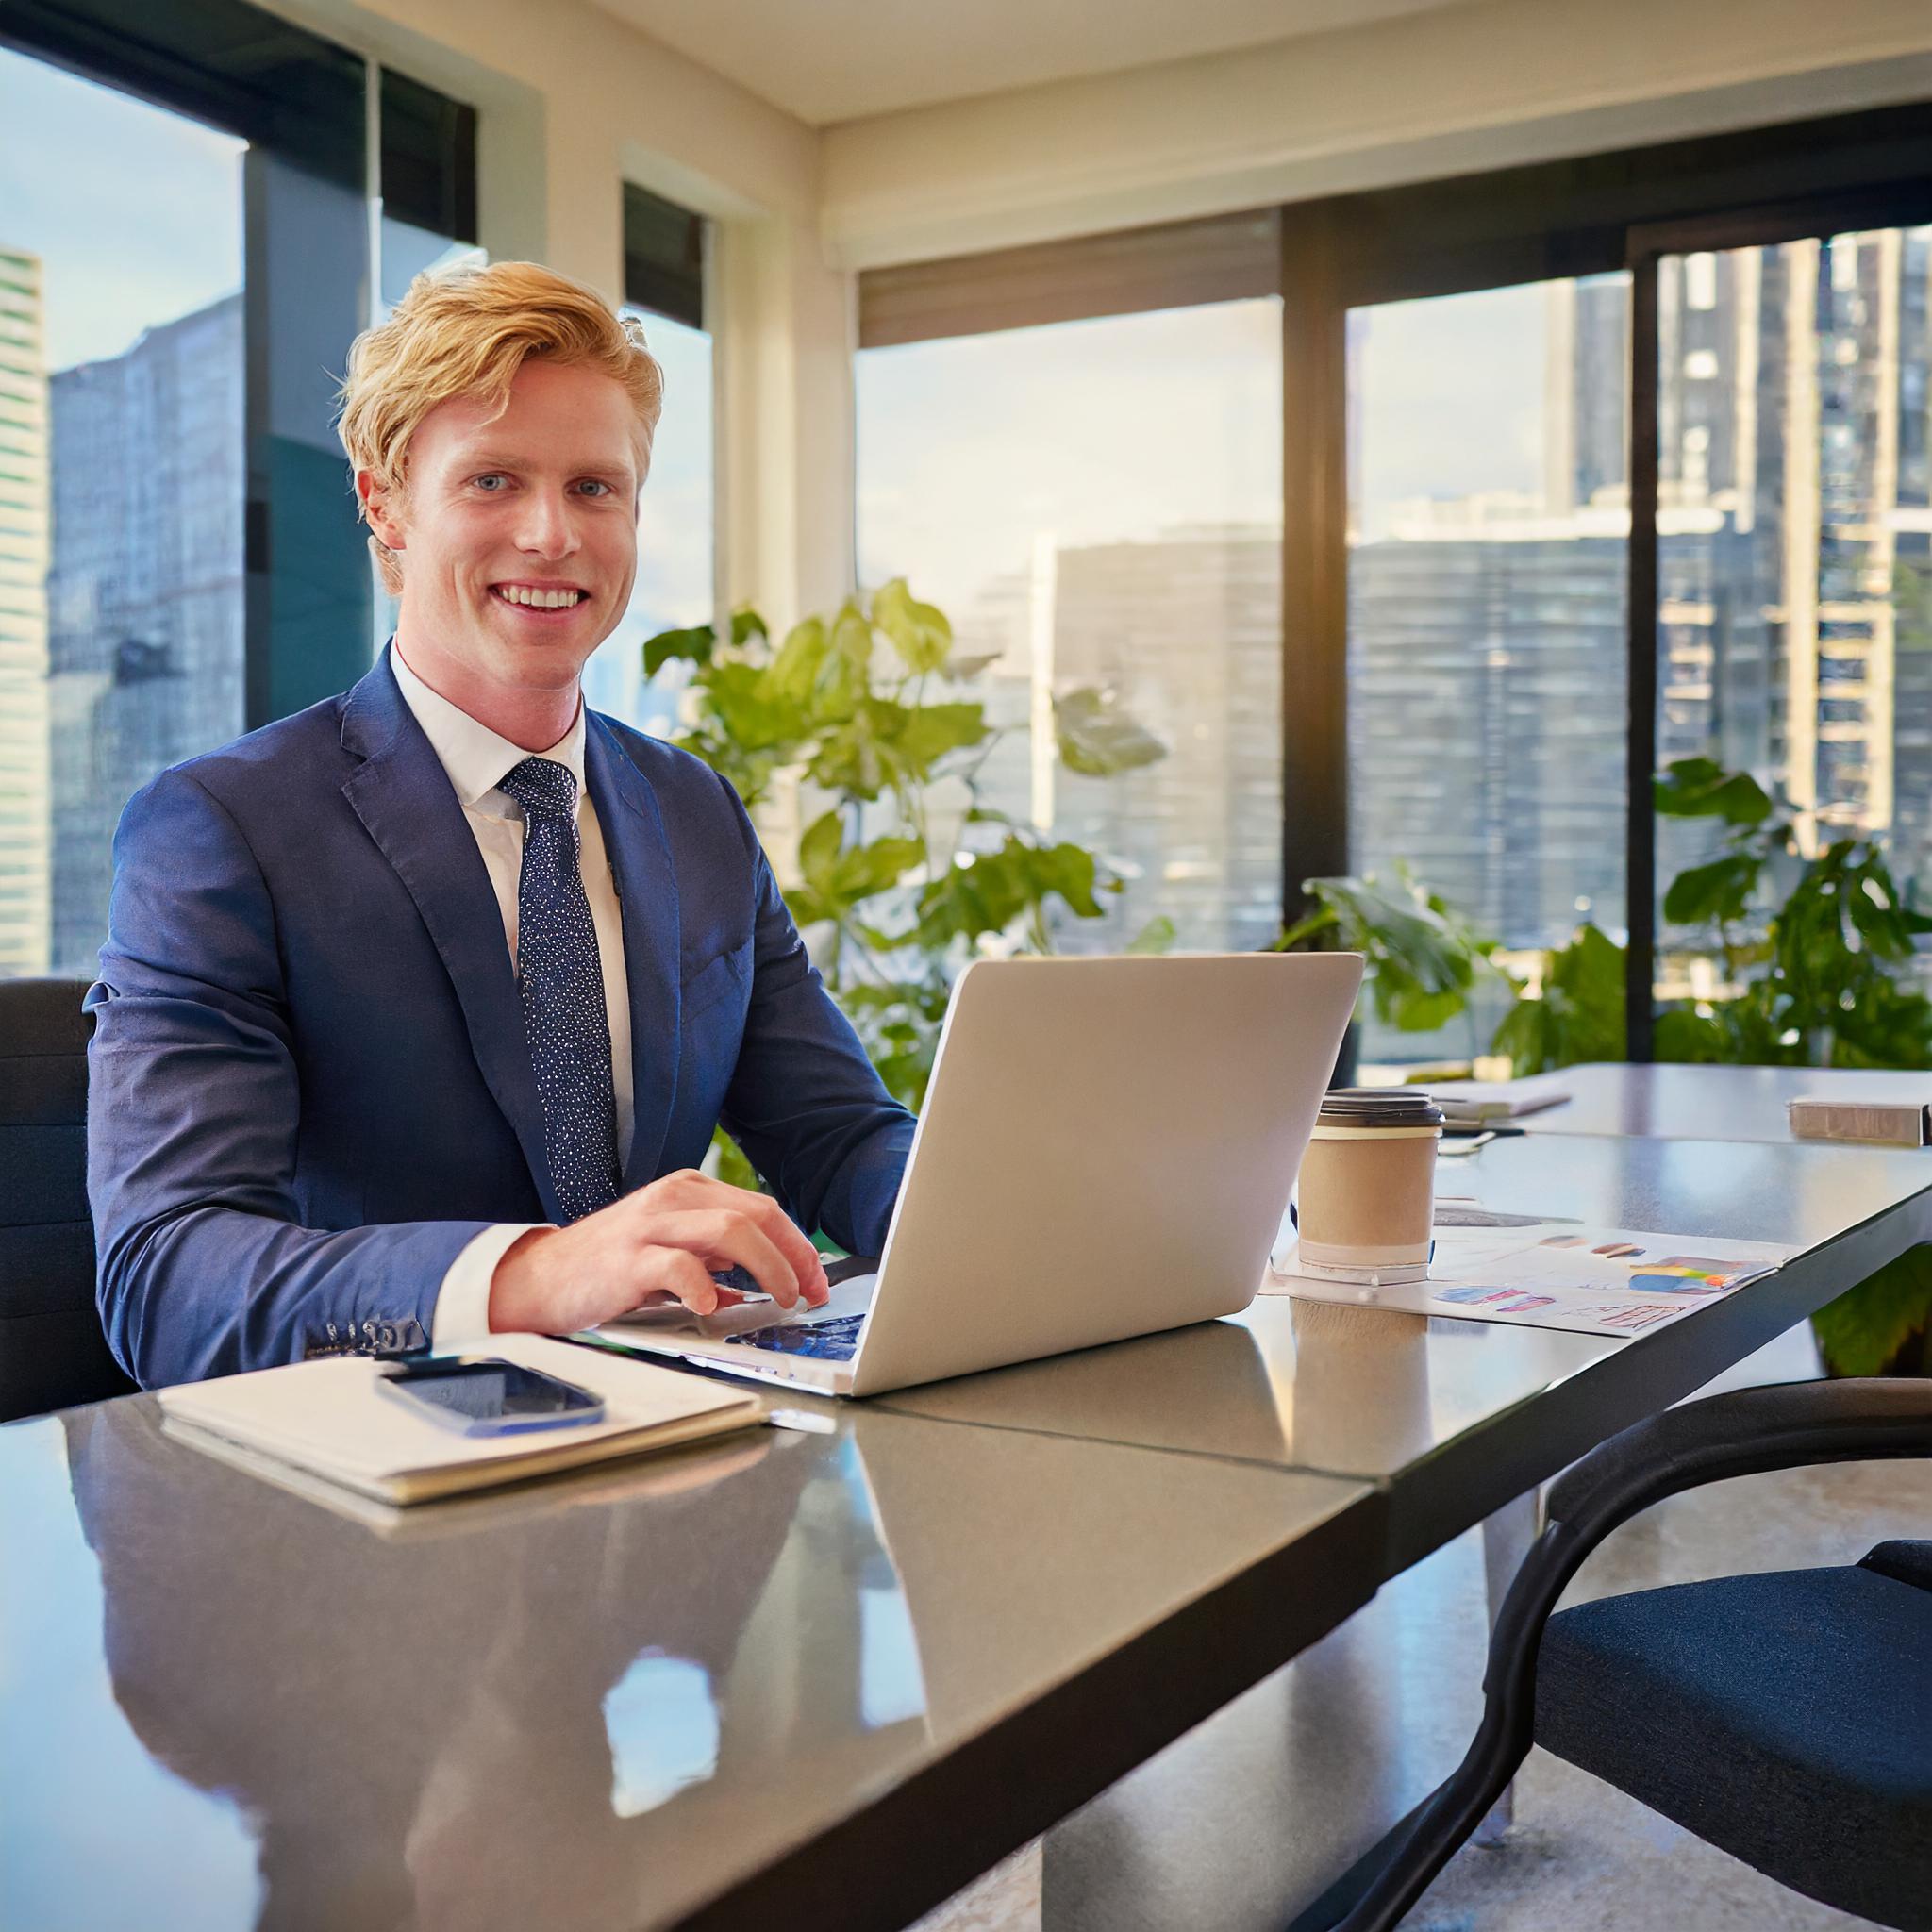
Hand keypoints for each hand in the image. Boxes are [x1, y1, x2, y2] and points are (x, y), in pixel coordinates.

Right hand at [487, 1169, 830, 1334]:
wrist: (538, 1279)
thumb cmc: (607, 1269)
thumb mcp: (669, 1254)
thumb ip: (713, 1261)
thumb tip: (760, 1285)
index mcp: (688, 1191)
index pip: (761, 1209)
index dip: (798, 1246)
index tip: (817, 1280)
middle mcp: (672, 1198)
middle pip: (755, 1215)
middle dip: (795, 1256)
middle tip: (811, 1293)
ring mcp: (649, 1225)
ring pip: (729, 1231)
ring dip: (768, 1267)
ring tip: (782, 1298)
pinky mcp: (628, 1258)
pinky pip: (678, 1264)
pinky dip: (704, 1285)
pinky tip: (713, 1305)